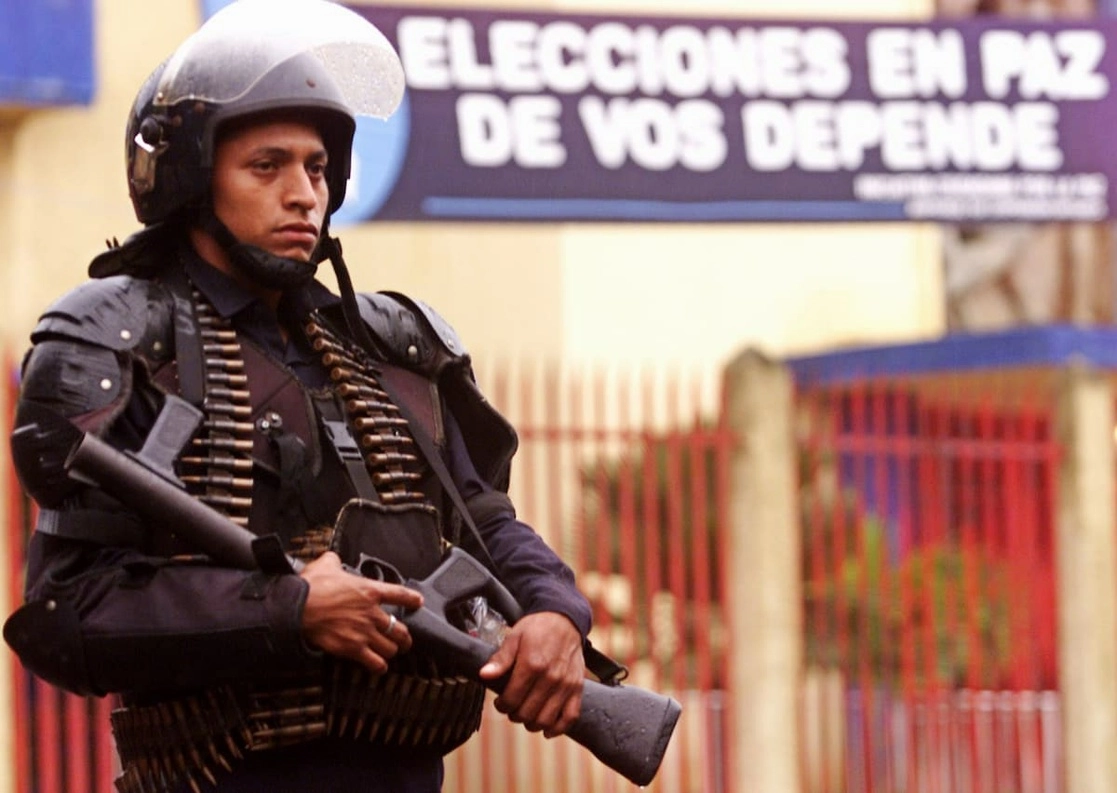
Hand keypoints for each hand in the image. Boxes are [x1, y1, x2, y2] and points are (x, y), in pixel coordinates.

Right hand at [299, 551, 422, 673]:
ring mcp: (364, 632)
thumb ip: (334, 560)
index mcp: (369, 590)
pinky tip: (379, 667)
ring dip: (392, 651)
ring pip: (391, 648)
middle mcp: (372, 613)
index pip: (400, 594)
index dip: (412, 599)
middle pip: (401, 629)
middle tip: (404, 640)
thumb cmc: (311, 586)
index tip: (418, 603)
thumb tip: (332, 558)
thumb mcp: (326, 564)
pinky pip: (375, 662)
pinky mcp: (353, 649)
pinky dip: (379, 666)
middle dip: (404, 637)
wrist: (298, 608)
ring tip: (391, 652)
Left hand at [478, 611, 584, 737]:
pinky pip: (570, 717)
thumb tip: (484, 675)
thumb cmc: (537, 628)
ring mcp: (566, 684)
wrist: (565, 620)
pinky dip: (558, 728)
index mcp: (532, 664)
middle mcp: (551, 677)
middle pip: (527, 713)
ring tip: (526, 716)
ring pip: (546, 720)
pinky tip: (547, 729)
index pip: (512, 699)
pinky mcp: (577, 688)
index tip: (500, 702)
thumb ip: (500, 659)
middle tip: (512, 709)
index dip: (502, 705)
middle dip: (514, 715)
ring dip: (532, 724)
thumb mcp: (514, 637)